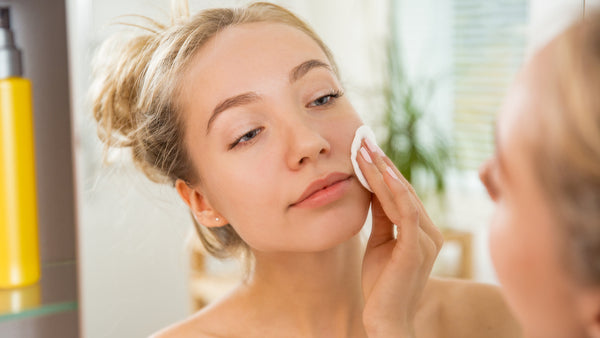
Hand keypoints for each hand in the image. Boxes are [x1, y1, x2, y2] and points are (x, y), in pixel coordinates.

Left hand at [357, 140, 443, 336]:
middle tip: (363, 139)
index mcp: (423, 231)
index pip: (403, 193)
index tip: (366, 149)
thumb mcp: (380, 242)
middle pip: (404, 189)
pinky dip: (390, 190)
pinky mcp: (415, 249)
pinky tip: (376, 173)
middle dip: (382, 163)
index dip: (384, 170)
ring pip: (402, 195)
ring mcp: (425, 240)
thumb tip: (374, 188)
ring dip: (381, 170)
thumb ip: (382, 217)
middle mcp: (430, 232)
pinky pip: (403, 212)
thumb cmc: (381, 283)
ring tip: (363, 149)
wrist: (385, 319)